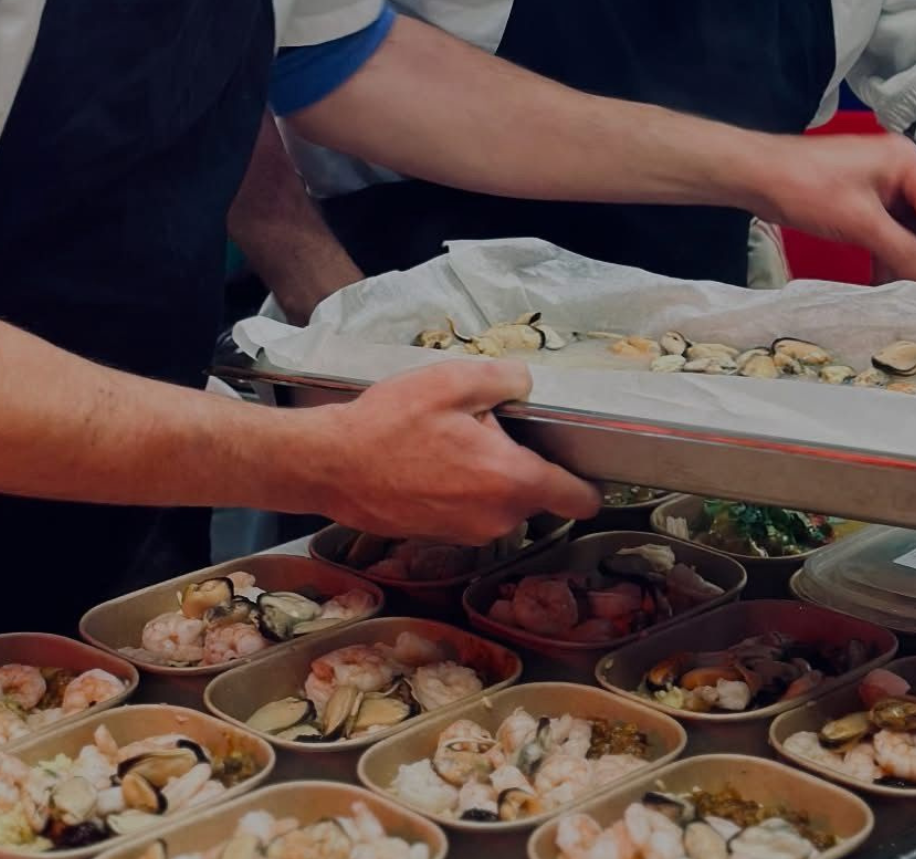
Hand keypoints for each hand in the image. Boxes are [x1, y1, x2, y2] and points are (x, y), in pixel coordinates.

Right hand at [286, 359, 601, 541]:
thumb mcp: (447, 382)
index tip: (577, 460)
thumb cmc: (388, 424)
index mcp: (511, 480)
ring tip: (443, 446)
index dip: (587, 480)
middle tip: (477, 430)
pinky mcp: (440, 537)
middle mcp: (498, 517)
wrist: (329, 466)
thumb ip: (502, 379)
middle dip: (516, 463)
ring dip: (485, 478)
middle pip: (534, 494)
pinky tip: (424, 465)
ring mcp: (467, 533)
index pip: (581, 499)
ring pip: (498, 502)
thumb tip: (525, 384)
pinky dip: (458, 491)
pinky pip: (468, 511)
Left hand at [751, 131, 915, 289]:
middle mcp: (900, 171)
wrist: (749, 174)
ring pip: (907, 232)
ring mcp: (880, 185)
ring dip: (909, 264)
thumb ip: (904, 251)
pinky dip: (886, 257)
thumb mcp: (859, 222)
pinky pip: (884, 233)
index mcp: (908, 163)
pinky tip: (886, 285)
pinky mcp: (859, 200)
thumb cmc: (802, 187)